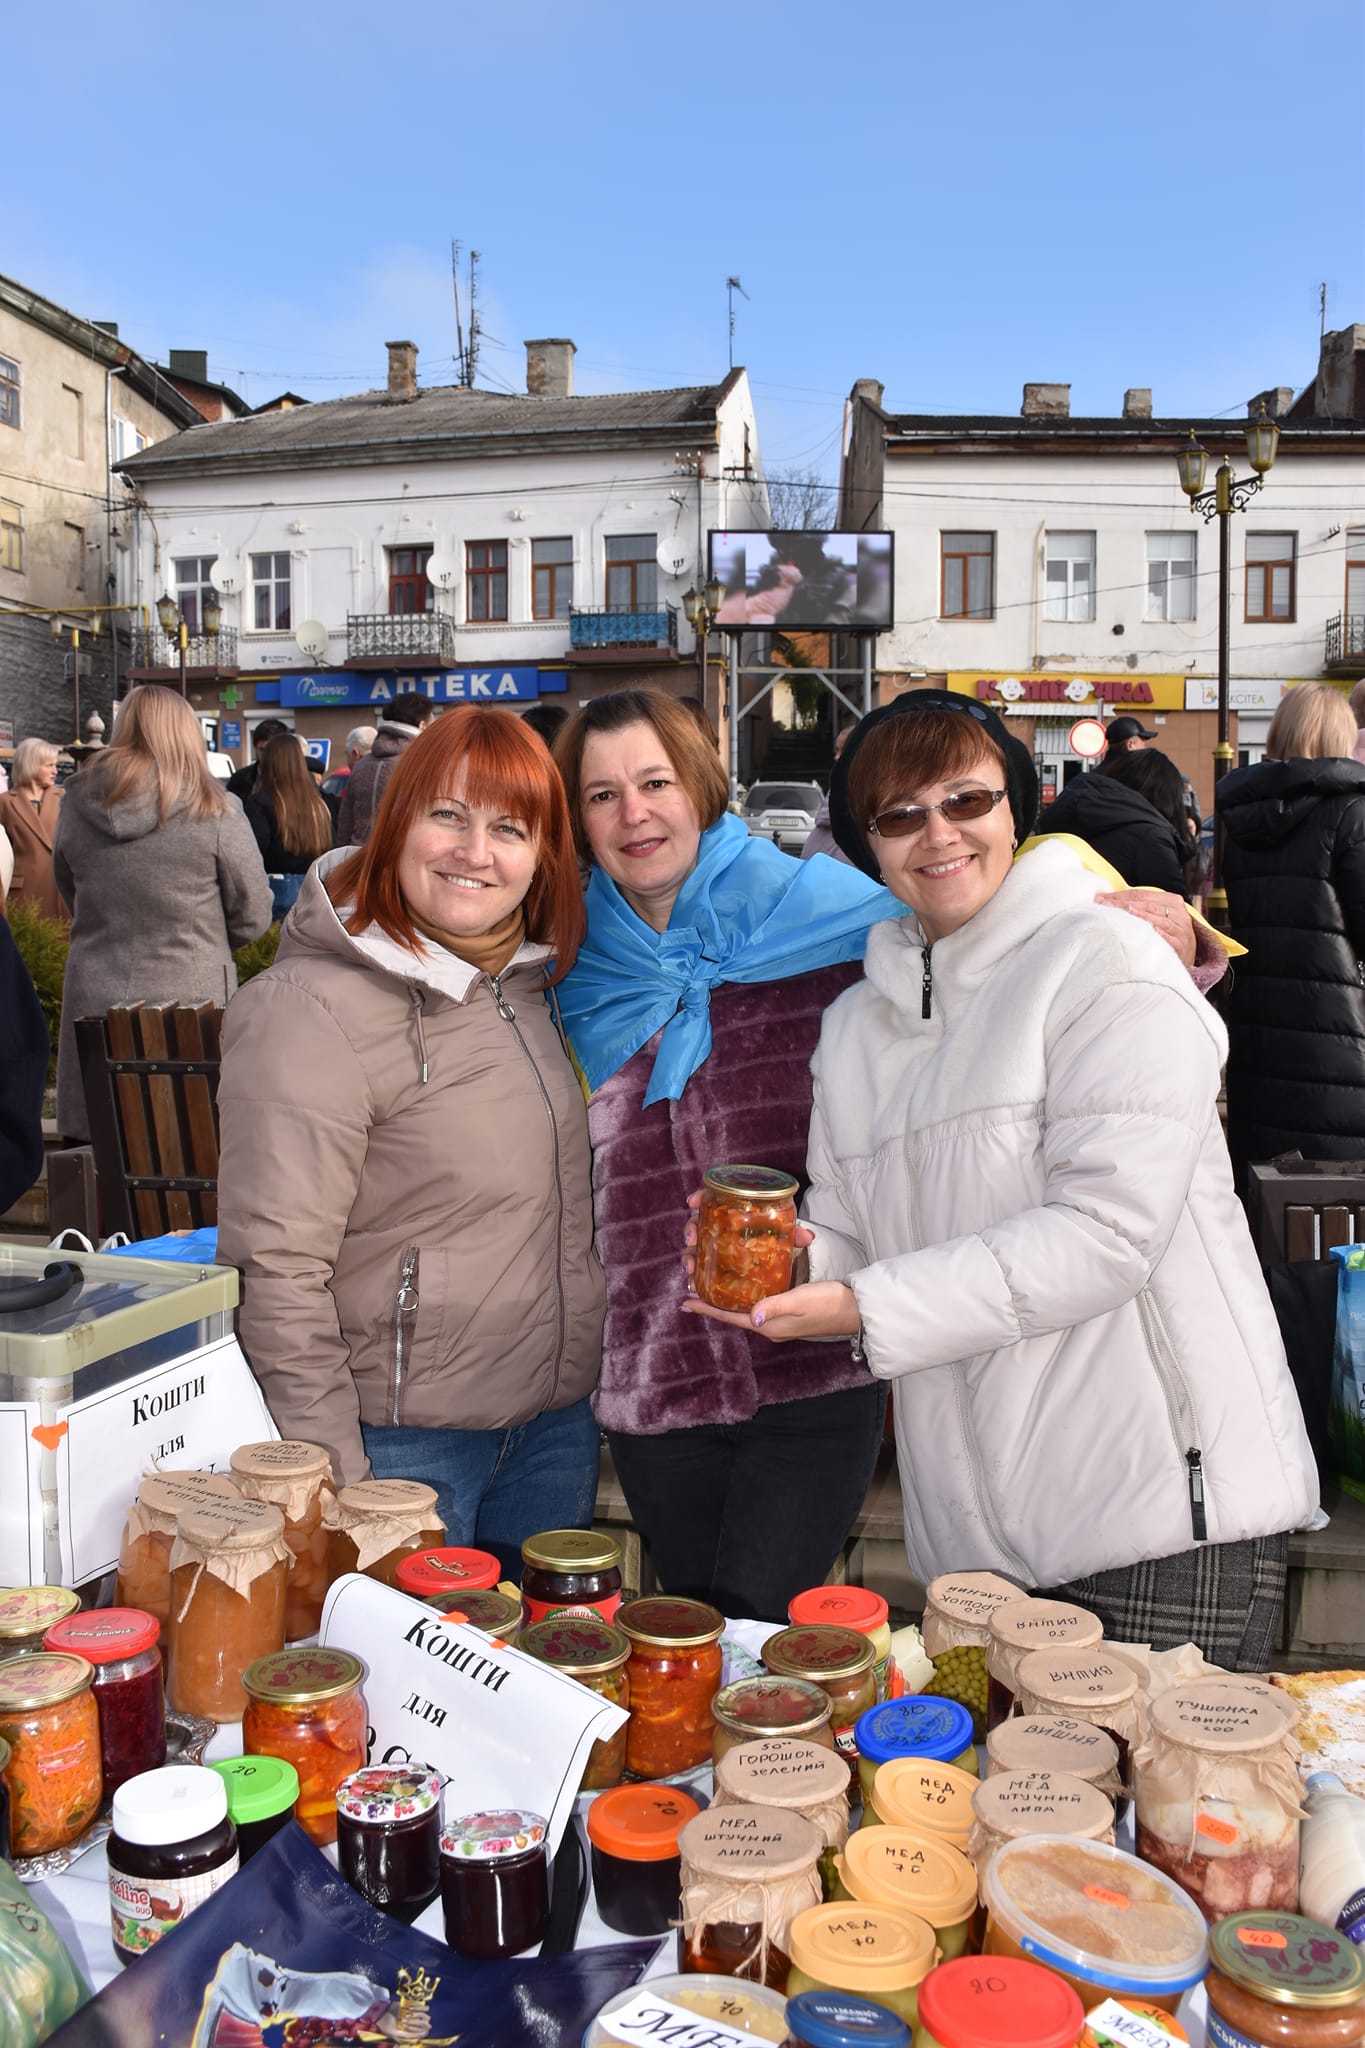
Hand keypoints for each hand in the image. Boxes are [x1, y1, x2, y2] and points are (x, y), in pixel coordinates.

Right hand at [682, 1188, 812, 1288]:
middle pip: (697, 1223)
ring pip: (694, 1249)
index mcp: (732, 1213)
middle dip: (690, 1230)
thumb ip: (793, 1235)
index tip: (692, 1202)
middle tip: (692, 1239)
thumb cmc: (776, 1242)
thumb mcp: (784, 1237)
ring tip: (691, 1268)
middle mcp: (718, 1229)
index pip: (711, 1199)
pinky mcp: (714, 1268)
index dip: (700, 1197)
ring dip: (689, 1257)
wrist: (777, 1262)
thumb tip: (808, 1237)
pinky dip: (694, 1278)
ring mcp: (713, 1249)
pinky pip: (699, 1271)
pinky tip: (692, 1286)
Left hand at [682, 1278, 860, 1342]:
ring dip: (726, 1297)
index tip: (685, 1302)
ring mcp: (778, 1320)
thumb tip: (750, 1316)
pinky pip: (758, 1302)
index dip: (707, 1309)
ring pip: (743, 1307)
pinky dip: (744, 1293)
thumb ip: (774, 1306)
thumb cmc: (829, 1304)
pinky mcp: (787, 1311)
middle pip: (732, 1313)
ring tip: (708, 1283)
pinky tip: (740, 1283)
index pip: (730, 1317)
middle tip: (694, 1284)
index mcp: (768, 1326)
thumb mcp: (800, 1302)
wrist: (855, 1311)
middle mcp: (769, 1325)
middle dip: (712, 1301)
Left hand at [1100, 888, 1196, 968]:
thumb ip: (1142, 907)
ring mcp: (1180, 929)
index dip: (1120, 895)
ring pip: (1155, 919)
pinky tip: (1142, 930)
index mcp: (1172, 901)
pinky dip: (1154, 933)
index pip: (1142, 894)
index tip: (1101, 898)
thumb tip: (1108, 901)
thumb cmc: (1168, 932)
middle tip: (1103, 905)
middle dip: (1122, 904)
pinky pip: (1165, 938)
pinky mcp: (1180, 945)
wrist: (1189, 954)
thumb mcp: (1160, 915)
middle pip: (1146, 905)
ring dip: (1135, 916)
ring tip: (1119, 913)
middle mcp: (1178, 913)